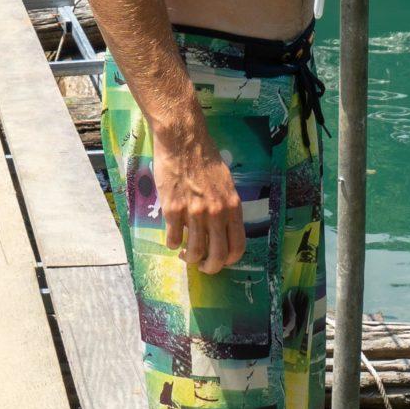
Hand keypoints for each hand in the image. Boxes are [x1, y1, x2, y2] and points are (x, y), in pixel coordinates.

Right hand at [153, 131, 244, 274]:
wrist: (183, 141)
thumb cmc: (205, 158)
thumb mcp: (226, 183)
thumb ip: (225, 207)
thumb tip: (221, 229)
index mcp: (233, 207)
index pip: (238, 247)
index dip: (229, 260)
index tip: (220, 260)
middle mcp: (217, 213)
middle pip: (217, 256)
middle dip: (209, 267)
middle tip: (201, 266)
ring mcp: (194, 213)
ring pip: (194, 252)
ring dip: (189, 257)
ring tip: (184, 252)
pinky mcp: (173, 210)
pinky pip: (173, 238)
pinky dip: (172, 243)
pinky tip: (172, 239)